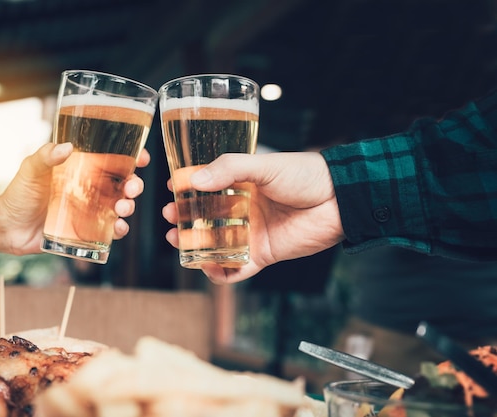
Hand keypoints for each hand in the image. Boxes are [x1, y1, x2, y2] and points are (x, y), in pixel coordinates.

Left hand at [0, 143, 148, 254]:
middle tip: (132, 188)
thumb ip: (46, 156)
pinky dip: (119, 230)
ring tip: (122, 208)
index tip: (141, 158)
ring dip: (129, 207)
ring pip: (121, 208)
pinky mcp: (87, 232)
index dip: (132, 158)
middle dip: (135, 185)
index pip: (113, 161)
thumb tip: (67, 147)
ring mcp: (91, 212)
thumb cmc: (19, 193)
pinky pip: (110, 232)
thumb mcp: (31, 169)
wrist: (6, 226)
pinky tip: (117, 227)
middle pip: (124, 185)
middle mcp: (91, 190)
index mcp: (83, 171)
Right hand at [162, 152, 343, 283]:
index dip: (187, 190)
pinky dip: (221, 273)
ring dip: (194, 246)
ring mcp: (251, 233)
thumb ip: (230, 169)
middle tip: (170, 217)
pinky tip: (207, 267)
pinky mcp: (262, 254)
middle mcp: (243, 210)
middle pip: (204, 218)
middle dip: (184, 219)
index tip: (172, 188)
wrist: (339, 200)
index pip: (207, 188)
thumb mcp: (264, 165)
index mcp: (242, 185)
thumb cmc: (305, 175)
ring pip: (214, 244)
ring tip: (177, 240)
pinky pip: (237, 269)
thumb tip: (195, 180)